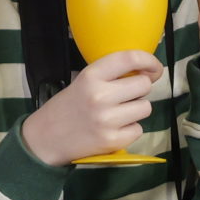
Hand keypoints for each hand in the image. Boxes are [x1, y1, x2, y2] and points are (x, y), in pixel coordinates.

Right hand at [19, 49, 164, 164]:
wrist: (45, 139)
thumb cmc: (67, 107)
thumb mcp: (83, 82)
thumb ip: (110, 75)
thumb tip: (147, 73)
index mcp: (91, 76)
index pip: (130, 59)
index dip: (149, 61)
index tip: (154, 68)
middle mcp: (100, 96)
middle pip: (143, 85)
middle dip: (139, 90)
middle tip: (125, 96)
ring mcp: (107, 120)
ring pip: (145, 108)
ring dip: (136, 110)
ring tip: (118, 114)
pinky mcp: (112, 141)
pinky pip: (138, 129)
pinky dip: (130, 130)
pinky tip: (113, 129)